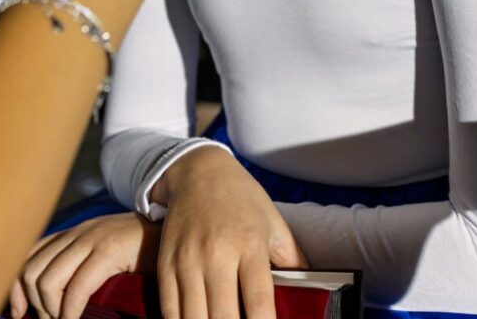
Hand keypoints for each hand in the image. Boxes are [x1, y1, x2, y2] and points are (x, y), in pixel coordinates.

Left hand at [9, 213, 159, 318]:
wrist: (171, 235)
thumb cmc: (138, 252)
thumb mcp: (101, 254)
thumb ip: (77, 265)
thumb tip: (46, 302)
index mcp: (73, 233)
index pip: (28, 255)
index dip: (16, 287)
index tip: (20, 313)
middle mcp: (78, 232)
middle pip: (32, 271)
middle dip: (36, 306)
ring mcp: (92, 238)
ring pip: (48, 281)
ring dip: (52, 311)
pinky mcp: (109, 250)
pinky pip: (76, 288)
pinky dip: (70, 312)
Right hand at [153, 148, 307, 318]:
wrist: (199, 171)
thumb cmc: (241, 198)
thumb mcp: (272, 222)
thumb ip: (291, 259)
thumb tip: (310, 291)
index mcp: (250, 244)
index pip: (259, 303)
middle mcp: (218, 254)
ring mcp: (188, 261)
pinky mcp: (166, 264)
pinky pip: (169, 310)